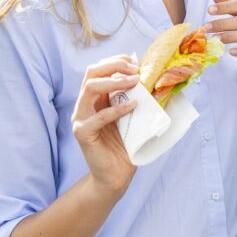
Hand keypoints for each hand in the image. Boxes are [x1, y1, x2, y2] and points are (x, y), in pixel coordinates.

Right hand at [71, 55, 139, 196]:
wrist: (116, 175)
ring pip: (90, 88)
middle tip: (136, 70)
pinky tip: (133, 106)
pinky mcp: (83, 133)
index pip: (98, 69)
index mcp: (94, 98)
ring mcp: (81, 118)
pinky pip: (98, 117)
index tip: (136, 62)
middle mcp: (84, 105)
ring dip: (114, 81)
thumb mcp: (133, 116)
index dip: (116, 61)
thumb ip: (136, 98)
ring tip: (135, 82)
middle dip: (114, 65)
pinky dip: (117, 109)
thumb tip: (155, 79)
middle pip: (91, 73)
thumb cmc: (126, 145)